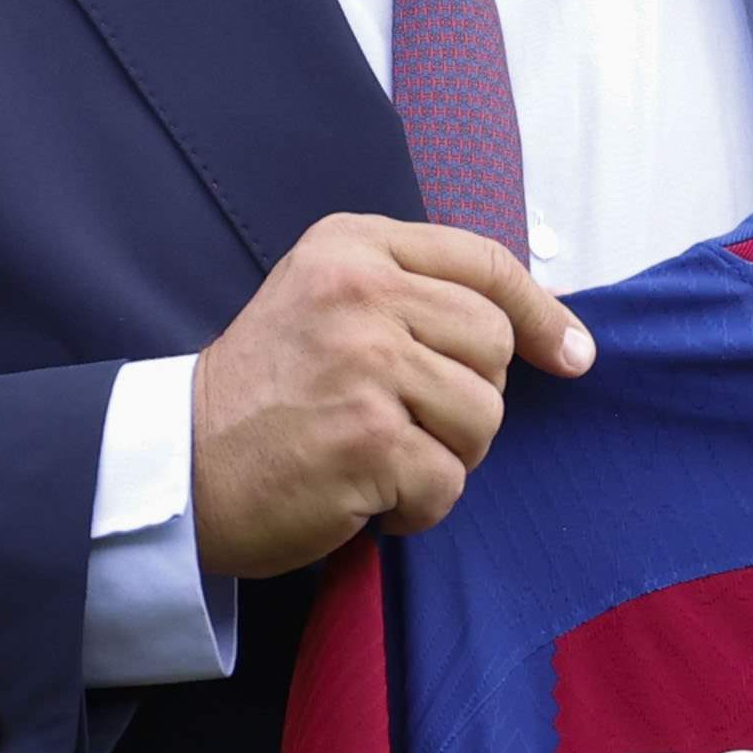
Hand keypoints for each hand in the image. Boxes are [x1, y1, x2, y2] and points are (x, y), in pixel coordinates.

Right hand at [187, 215, 591, 574]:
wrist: (178, 466)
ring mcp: (364, 366)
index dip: (542, 313)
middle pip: (495, 344)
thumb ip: (419, 293)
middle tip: (408, 420)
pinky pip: (447, 483)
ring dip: (446, 455)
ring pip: (483, 416)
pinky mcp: (367, 442)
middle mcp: (360, 293)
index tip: (573, 354)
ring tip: (381, 456)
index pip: (485, 264)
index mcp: (354, 245)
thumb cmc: (269, 390)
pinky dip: (418, 506)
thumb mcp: (330, 300)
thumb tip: (553, 327)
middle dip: (472, 397)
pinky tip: (366, 496)